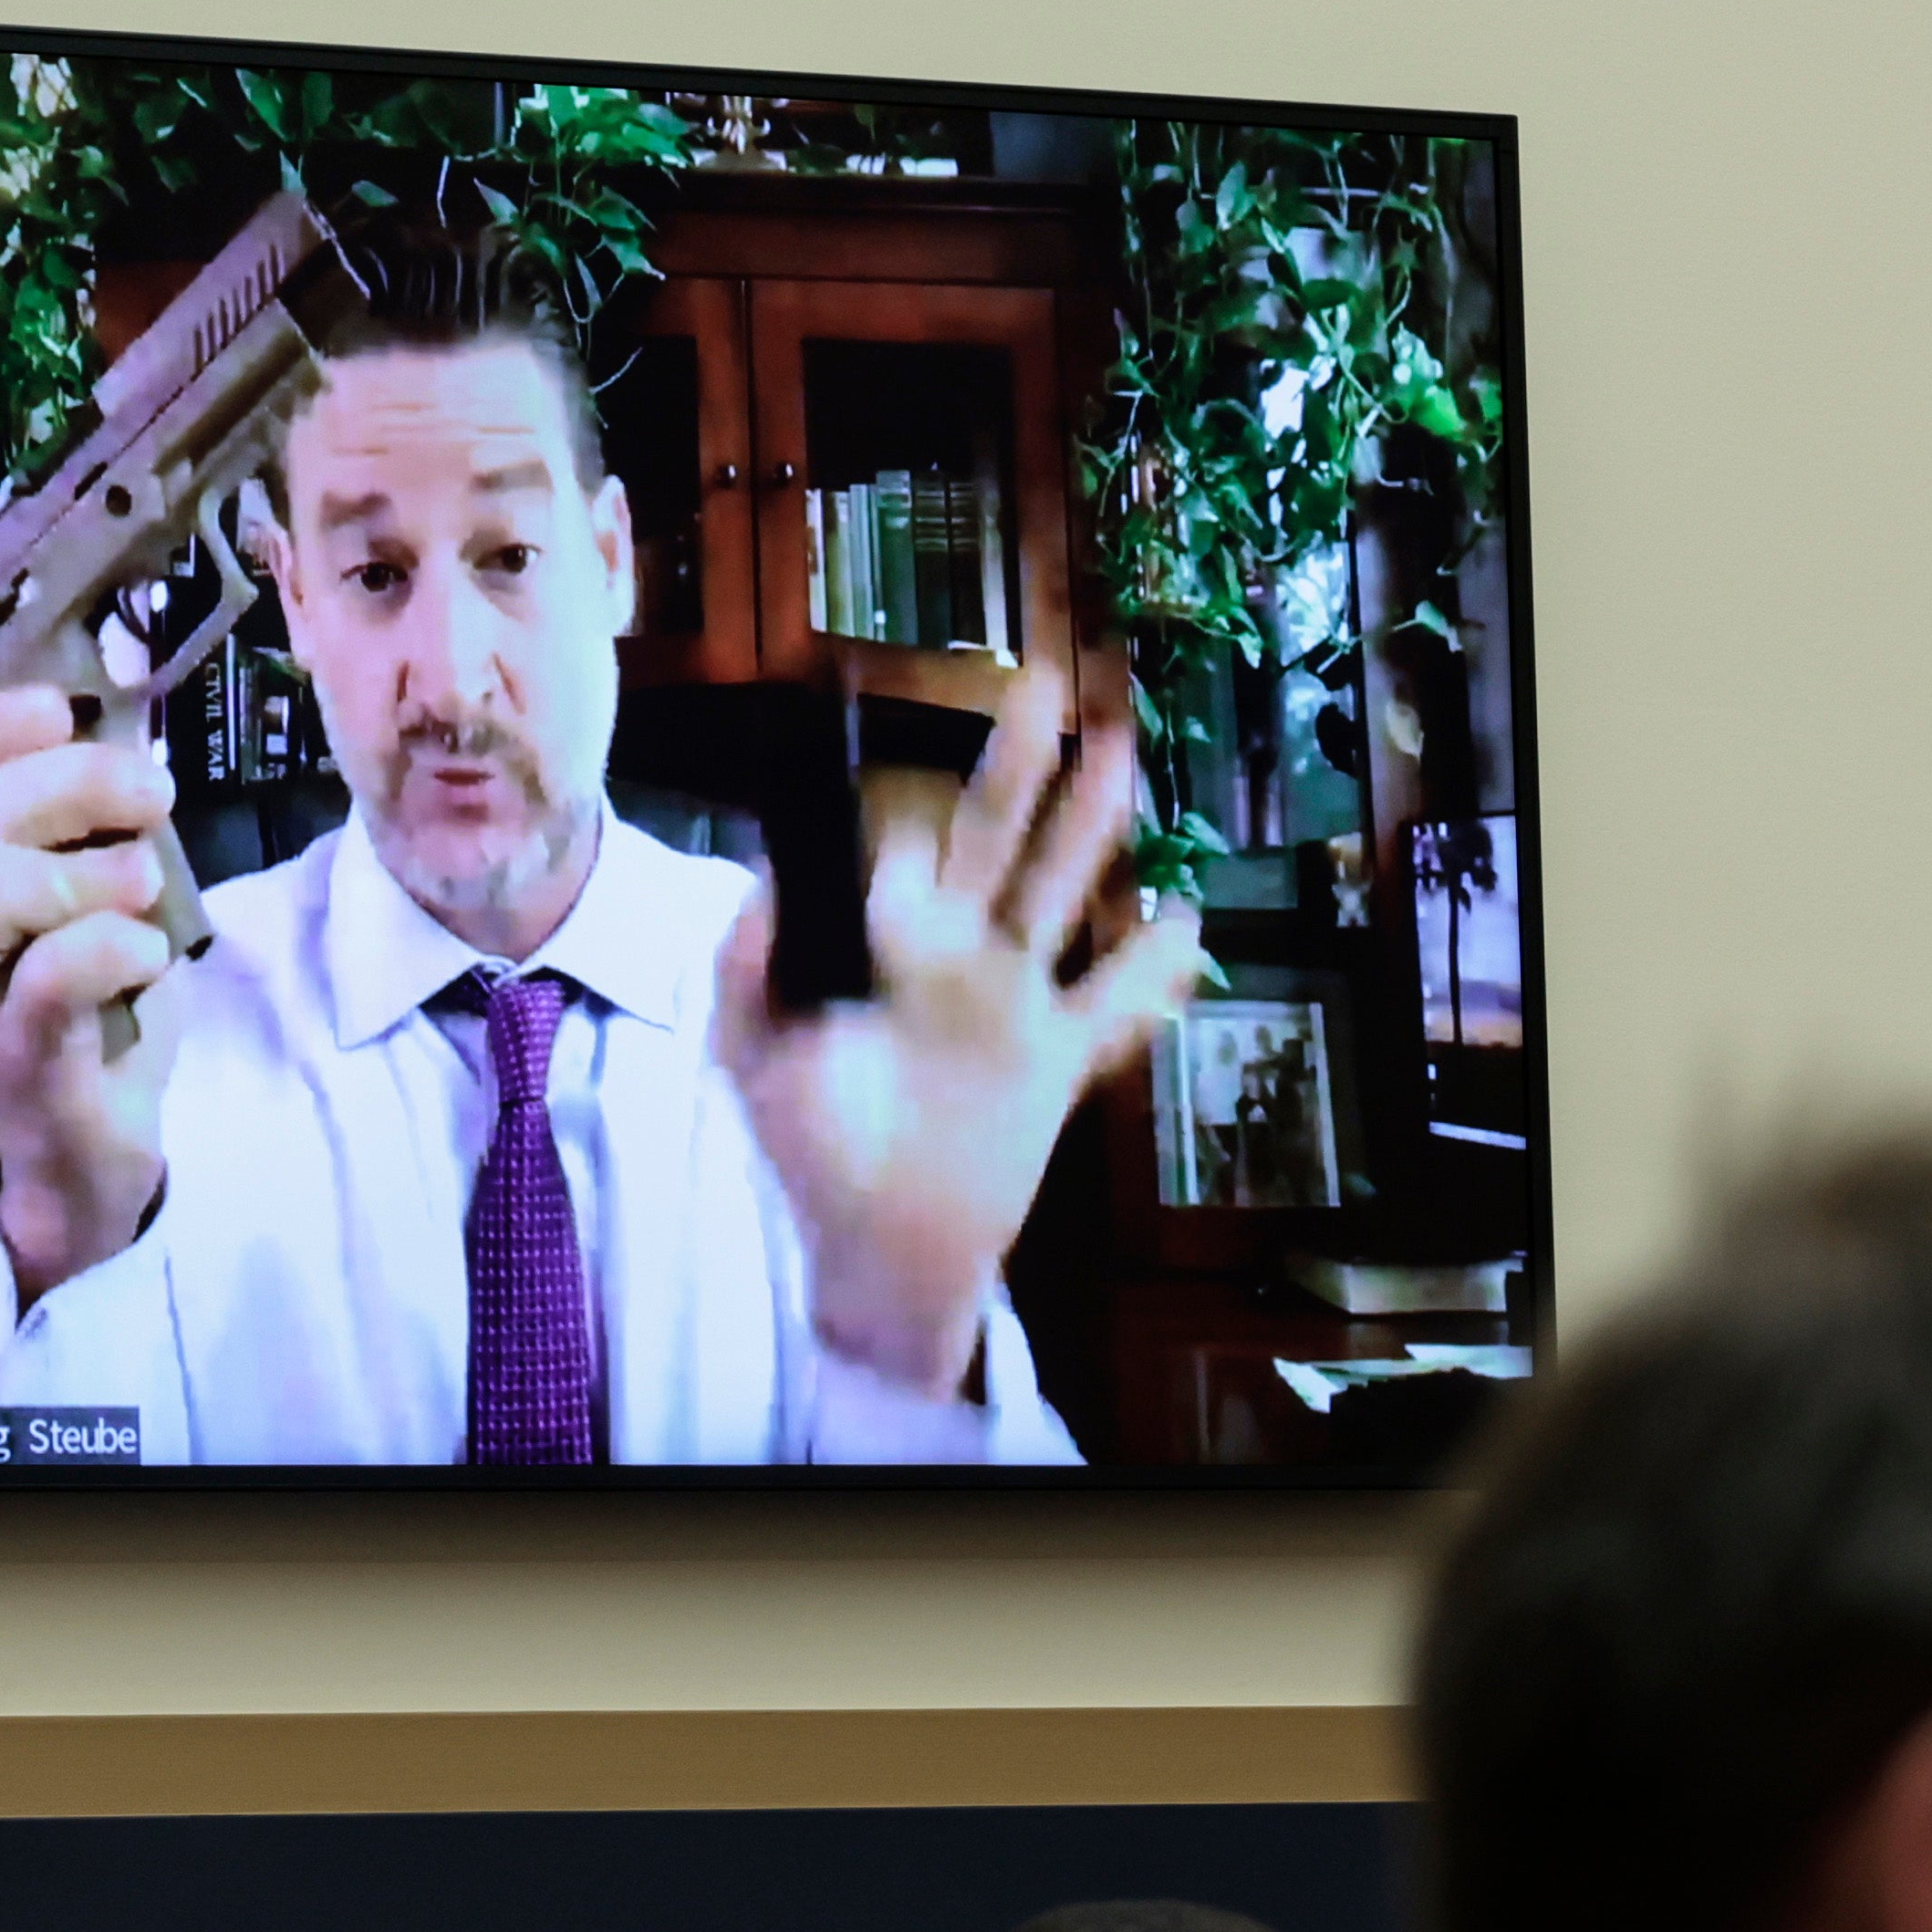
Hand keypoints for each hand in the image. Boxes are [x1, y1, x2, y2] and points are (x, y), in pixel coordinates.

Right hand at [0, 686, 178, 1301]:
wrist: (85, 1167)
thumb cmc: (94, 1019)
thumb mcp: (96, 902)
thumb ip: (96, 825)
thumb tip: (130, 718)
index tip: (61, 711)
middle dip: (71, 784)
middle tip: (155, 798)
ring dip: (86, 871)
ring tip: (146, 890)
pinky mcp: (21, 1061)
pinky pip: (47, 979)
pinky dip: (112, 945)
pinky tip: (149, 957)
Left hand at [716, 659, 1205, 1393]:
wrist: (877, 1246)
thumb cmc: (809, 1148)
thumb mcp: (751, 1056)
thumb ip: (746, 970)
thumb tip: (761, 882)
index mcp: (879, 947)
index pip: (899, 854)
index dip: (902, 811)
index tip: (905, 757)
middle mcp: (952, 954)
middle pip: (991, 841)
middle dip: (1016, 763)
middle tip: (1041, 684)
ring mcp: (1010, 1000)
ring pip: (1057, 893)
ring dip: (1089, 825)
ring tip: (1118, 749)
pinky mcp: (1054, 1059)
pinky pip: (1110, 1003)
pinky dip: (1150, 967)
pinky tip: (1185, 922)